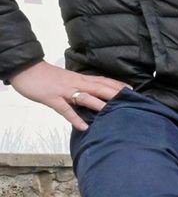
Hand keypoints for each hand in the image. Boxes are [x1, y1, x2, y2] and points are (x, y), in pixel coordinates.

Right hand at [9, 61, 128, 131]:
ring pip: (85, 97)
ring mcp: (65, 91)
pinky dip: (75, 118)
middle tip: (130, 99)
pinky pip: (65, 109)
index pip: (102, 80)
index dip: (116, 84)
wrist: (27, 69)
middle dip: (114, 93)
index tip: (131, 89)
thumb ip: (80, 86)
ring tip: (112, 112)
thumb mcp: (68, 79)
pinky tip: (83, 126)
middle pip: (99, 87)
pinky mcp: (53, 98)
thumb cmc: (48, 76)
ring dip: (98, 104)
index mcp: (80, 78)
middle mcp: (76, 83)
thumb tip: (91, 95)